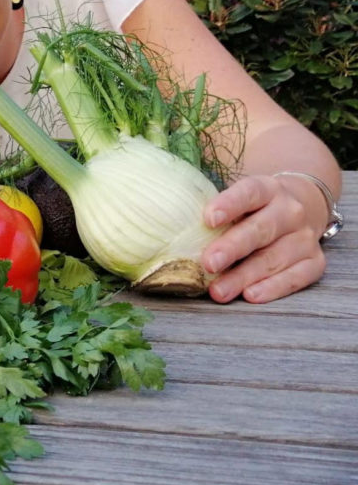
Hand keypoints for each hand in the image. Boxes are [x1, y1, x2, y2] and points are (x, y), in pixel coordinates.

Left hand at [200, 174, 326, 303]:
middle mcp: (290, 211)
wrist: (300, 207)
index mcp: (267, 189)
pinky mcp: (315, 261)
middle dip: (233, 248)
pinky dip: (275, 287)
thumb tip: (169, 225)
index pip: (249, 192)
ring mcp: (305, 237)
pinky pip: (297, 276)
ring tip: (219, 291)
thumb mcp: (238, 198)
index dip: (229, 204)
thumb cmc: (253, 207)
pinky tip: (251, 295)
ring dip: (245, 276)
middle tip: (208, 263)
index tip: (208, 219)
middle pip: (261, 229)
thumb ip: (213, 209)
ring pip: (275, 258)